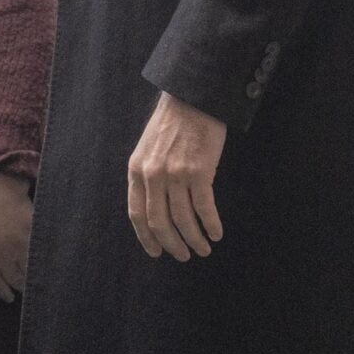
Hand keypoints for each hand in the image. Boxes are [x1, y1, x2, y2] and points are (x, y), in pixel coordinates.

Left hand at [0, 163, 35, 300]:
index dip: (3, 292)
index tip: (10, 298)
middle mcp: (4, 257)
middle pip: (16, 280)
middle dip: (21, 287)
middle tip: (25, 289)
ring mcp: (21, 246)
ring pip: (31, 269)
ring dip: (34, 276)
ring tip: (38, 278)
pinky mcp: (35, 234)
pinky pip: (41, 252)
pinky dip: (44, 259)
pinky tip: (47, 260)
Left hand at [127, 93, 226, 260]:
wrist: (193, 97)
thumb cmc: (173, 122)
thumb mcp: (147, 148)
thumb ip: (147, 175)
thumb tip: (154, 207)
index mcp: (136, 170)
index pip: (137, 214)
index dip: (147, 238)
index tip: (157, 253)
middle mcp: (153, 175)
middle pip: (160, 223)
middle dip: (173, 244)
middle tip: (184, 255)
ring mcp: (175, 174)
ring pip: (183, 220)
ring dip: (194, 239)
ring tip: (203, 249)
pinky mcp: (199, 171)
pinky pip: (204, 208)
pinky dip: (211, 225)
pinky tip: (216, 233)